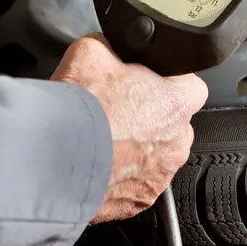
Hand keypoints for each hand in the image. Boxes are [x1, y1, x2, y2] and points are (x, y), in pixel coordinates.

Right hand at [51, 35, 208, 224]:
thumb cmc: (78, 111)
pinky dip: (124, 174)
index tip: (153, 83)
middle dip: (153, 116)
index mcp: (174, 104)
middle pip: (175, 123)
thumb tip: (112, 45)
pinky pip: (139, 182)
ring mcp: (160, 176)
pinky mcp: (141, 200)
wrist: (52, 161)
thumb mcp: (91, 50)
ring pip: (158, 155)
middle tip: (120, 110)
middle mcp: (176, 143)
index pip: (194, 86)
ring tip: (107, 138)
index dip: (172, 82)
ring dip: (139, 147)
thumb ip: (113, 46)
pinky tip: (101, 161)